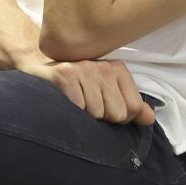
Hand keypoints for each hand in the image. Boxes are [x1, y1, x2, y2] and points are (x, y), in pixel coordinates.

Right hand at [21, 58, 155, 124]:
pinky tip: (62, 103)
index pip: (133, 108)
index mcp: (116, 69)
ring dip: (83, 116)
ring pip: (97, 113)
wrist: (36, 75)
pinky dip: (70, 112)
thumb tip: (149, 119)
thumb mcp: (104, 95)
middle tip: (84, 107)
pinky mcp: (63, 74)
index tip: (102, 109)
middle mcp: (102, 65)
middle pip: (117, 113)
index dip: (118, 118)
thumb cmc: (74, 89)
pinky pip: (78, 108)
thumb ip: (130, 107)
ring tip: (72, 104)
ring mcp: (82, 68)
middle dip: (101, 119)